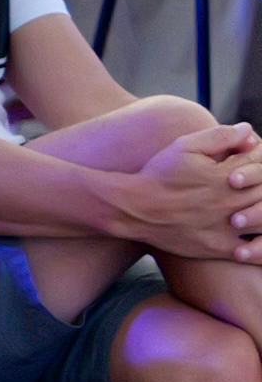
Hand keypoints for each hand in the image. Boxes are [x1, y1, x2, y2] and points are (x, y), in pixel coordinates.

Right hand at [129, 121, 261, 254]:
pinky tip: (251, 235)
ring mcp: (228, 227)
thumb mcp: (184, 146)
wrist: (133, 210)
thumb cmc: (158, 176)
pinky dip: (259, 246)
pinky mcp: (220, 247)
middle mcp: (232, 202)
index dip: (260, 158)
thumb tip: (249, 131)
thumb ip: (220, 136)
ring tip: (254, 205)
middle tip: (248, 183)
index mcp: (227, 176)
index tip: (250, 159)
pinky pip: (253, 250)